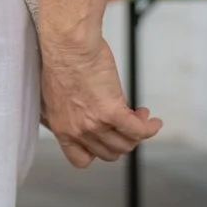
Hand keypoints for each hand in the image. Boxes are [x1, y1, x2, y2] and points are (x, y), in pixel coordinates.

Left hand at [39, 25, 161, 167]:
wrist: (67, 46)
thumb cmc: (59, 61)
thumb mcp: (53, 95)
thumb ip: (64, 112)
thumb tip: (73, 116)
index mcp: (61, 128)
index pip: (80, 159)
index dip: (96, 152)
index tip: (104, 140)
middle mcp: (78, 130)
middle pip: (108, 153)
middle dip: (121, 140)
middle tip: (127, 123)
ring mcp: (95, 123)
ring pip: (125, 145)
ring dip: (137, 134)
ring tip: (140, 116)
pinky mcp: (112, 111)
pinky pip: (138, 131)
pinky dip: (150, 128)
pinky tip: (153, 121)